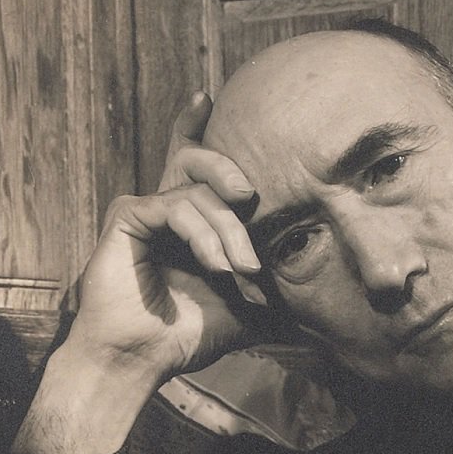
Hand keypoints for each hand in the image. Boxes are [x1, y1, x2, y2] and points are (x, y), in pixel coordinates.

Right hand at [13, 93, 262, 453]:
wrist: (145, 359)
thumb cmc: (191, 333)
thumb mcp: (249, 309)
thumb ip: (280, 299)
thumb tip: (324, 313)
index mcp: (191, 219)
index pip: (194, 161)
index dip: (195, 125)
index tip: (207, 93)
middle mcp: (167, 206)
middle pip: (197, 157)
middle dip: (229, 170)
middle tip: (251, 196)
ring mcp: (145, 209)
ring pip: (199, 190)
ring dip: (229, 231)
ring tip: (242, 267)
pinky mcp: (128, 217)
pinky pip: (176, 207)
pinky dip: (204, 236)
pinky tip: (218, 265)